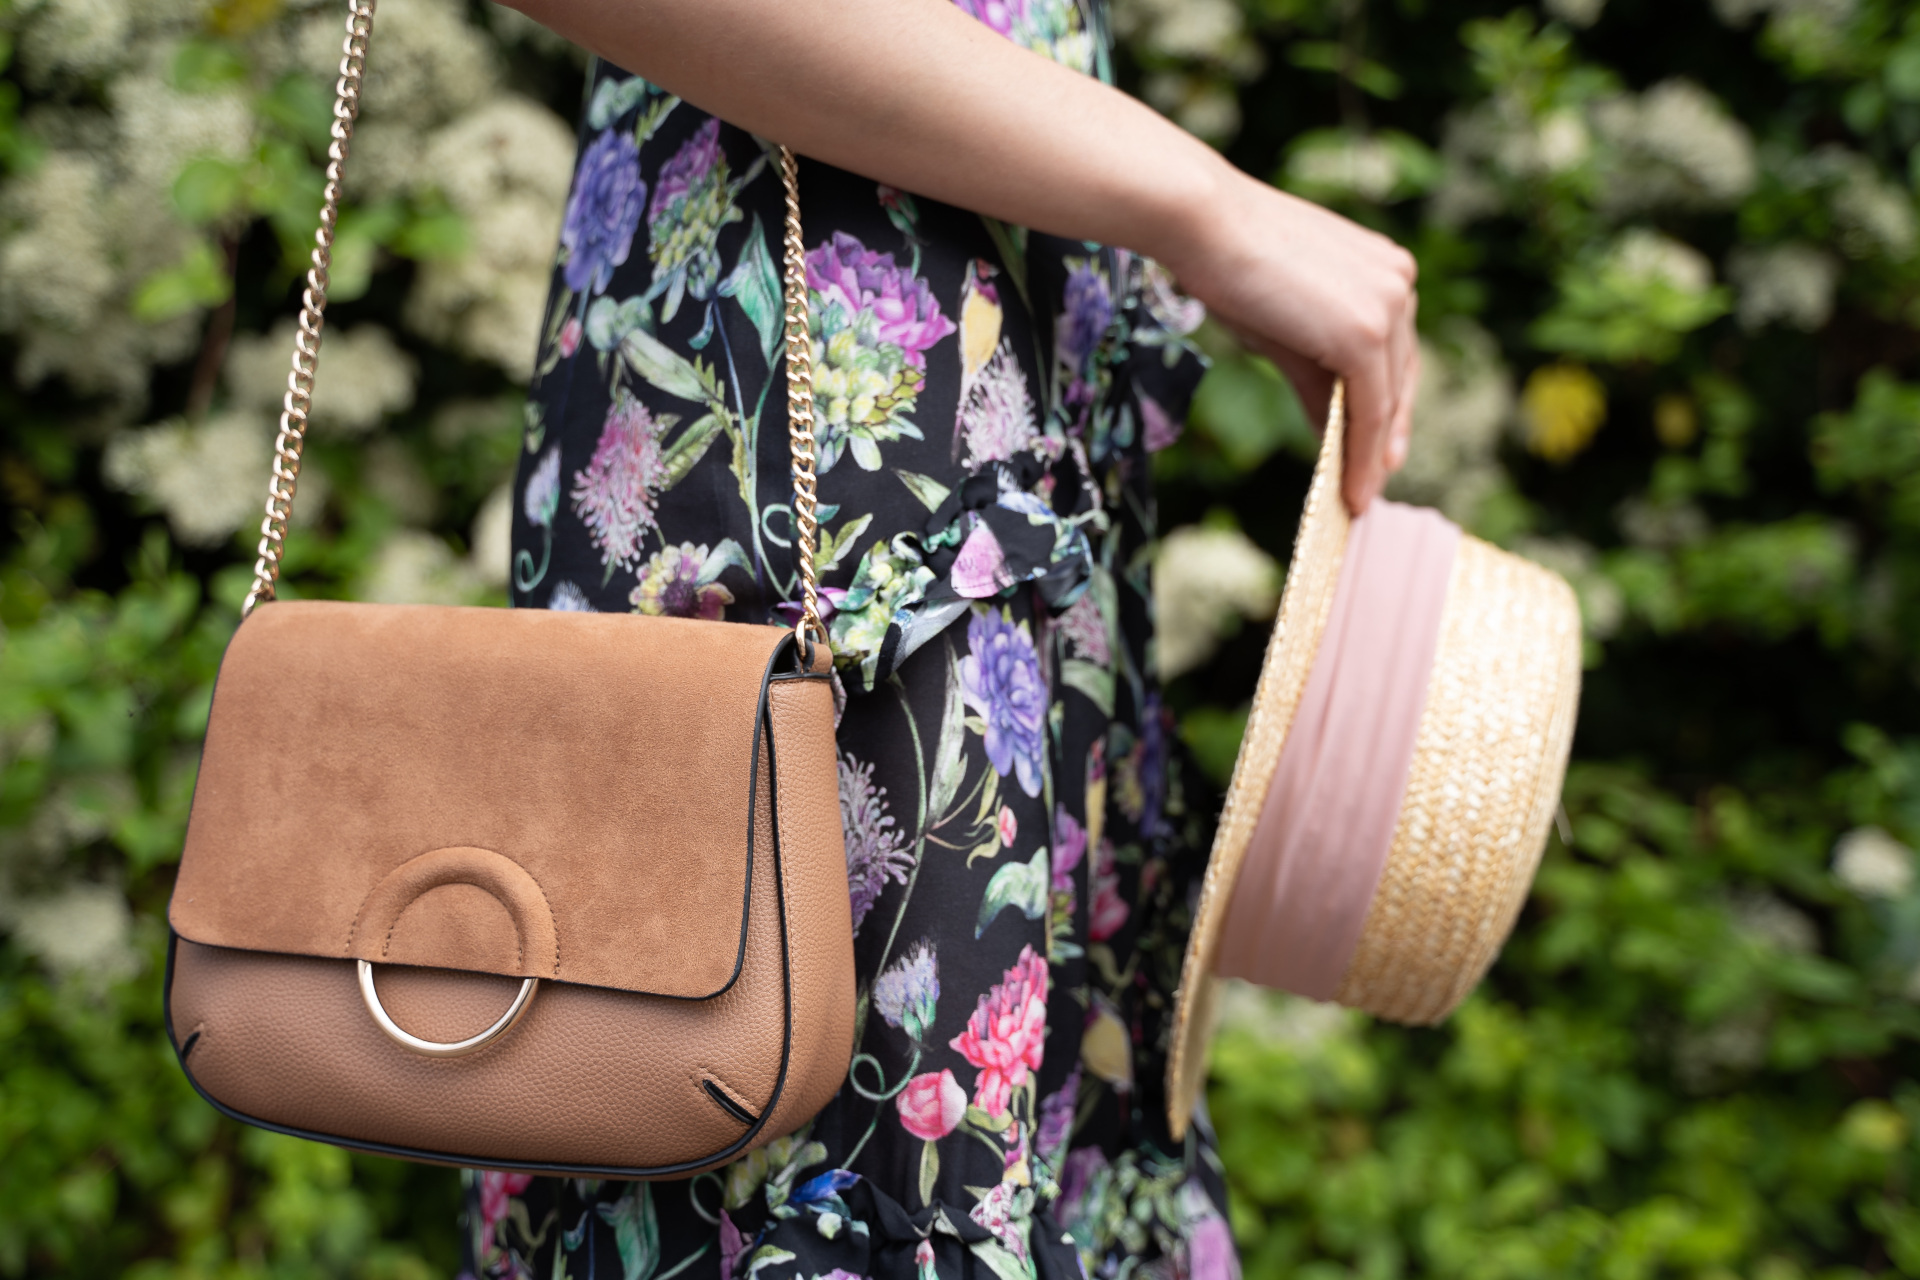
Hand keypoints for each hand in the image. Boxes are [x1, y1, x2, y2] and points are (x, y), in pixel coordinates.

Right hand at [1166, 170, 1419, 514]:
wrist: (1204, 224)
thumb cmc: (1229, 264)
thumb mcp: (1283, 331)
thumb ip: (1318, 379)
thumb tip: (1334, 433)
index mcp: (1384, 269)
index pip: (1397, 352)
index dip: (1389, 406)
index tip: (1381, 449)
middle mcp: (1399, 282)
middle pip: (1401, 378)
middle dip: (1386, 436)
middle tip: (1372, 481)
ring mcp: (1388, 306)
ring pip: (1388, 399)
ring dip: (1373, 455)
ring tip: (1357, 496)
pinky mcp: (1366, 334)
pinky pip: (1372, 410)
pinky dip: (1363, 455)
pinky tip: (1352, 488)